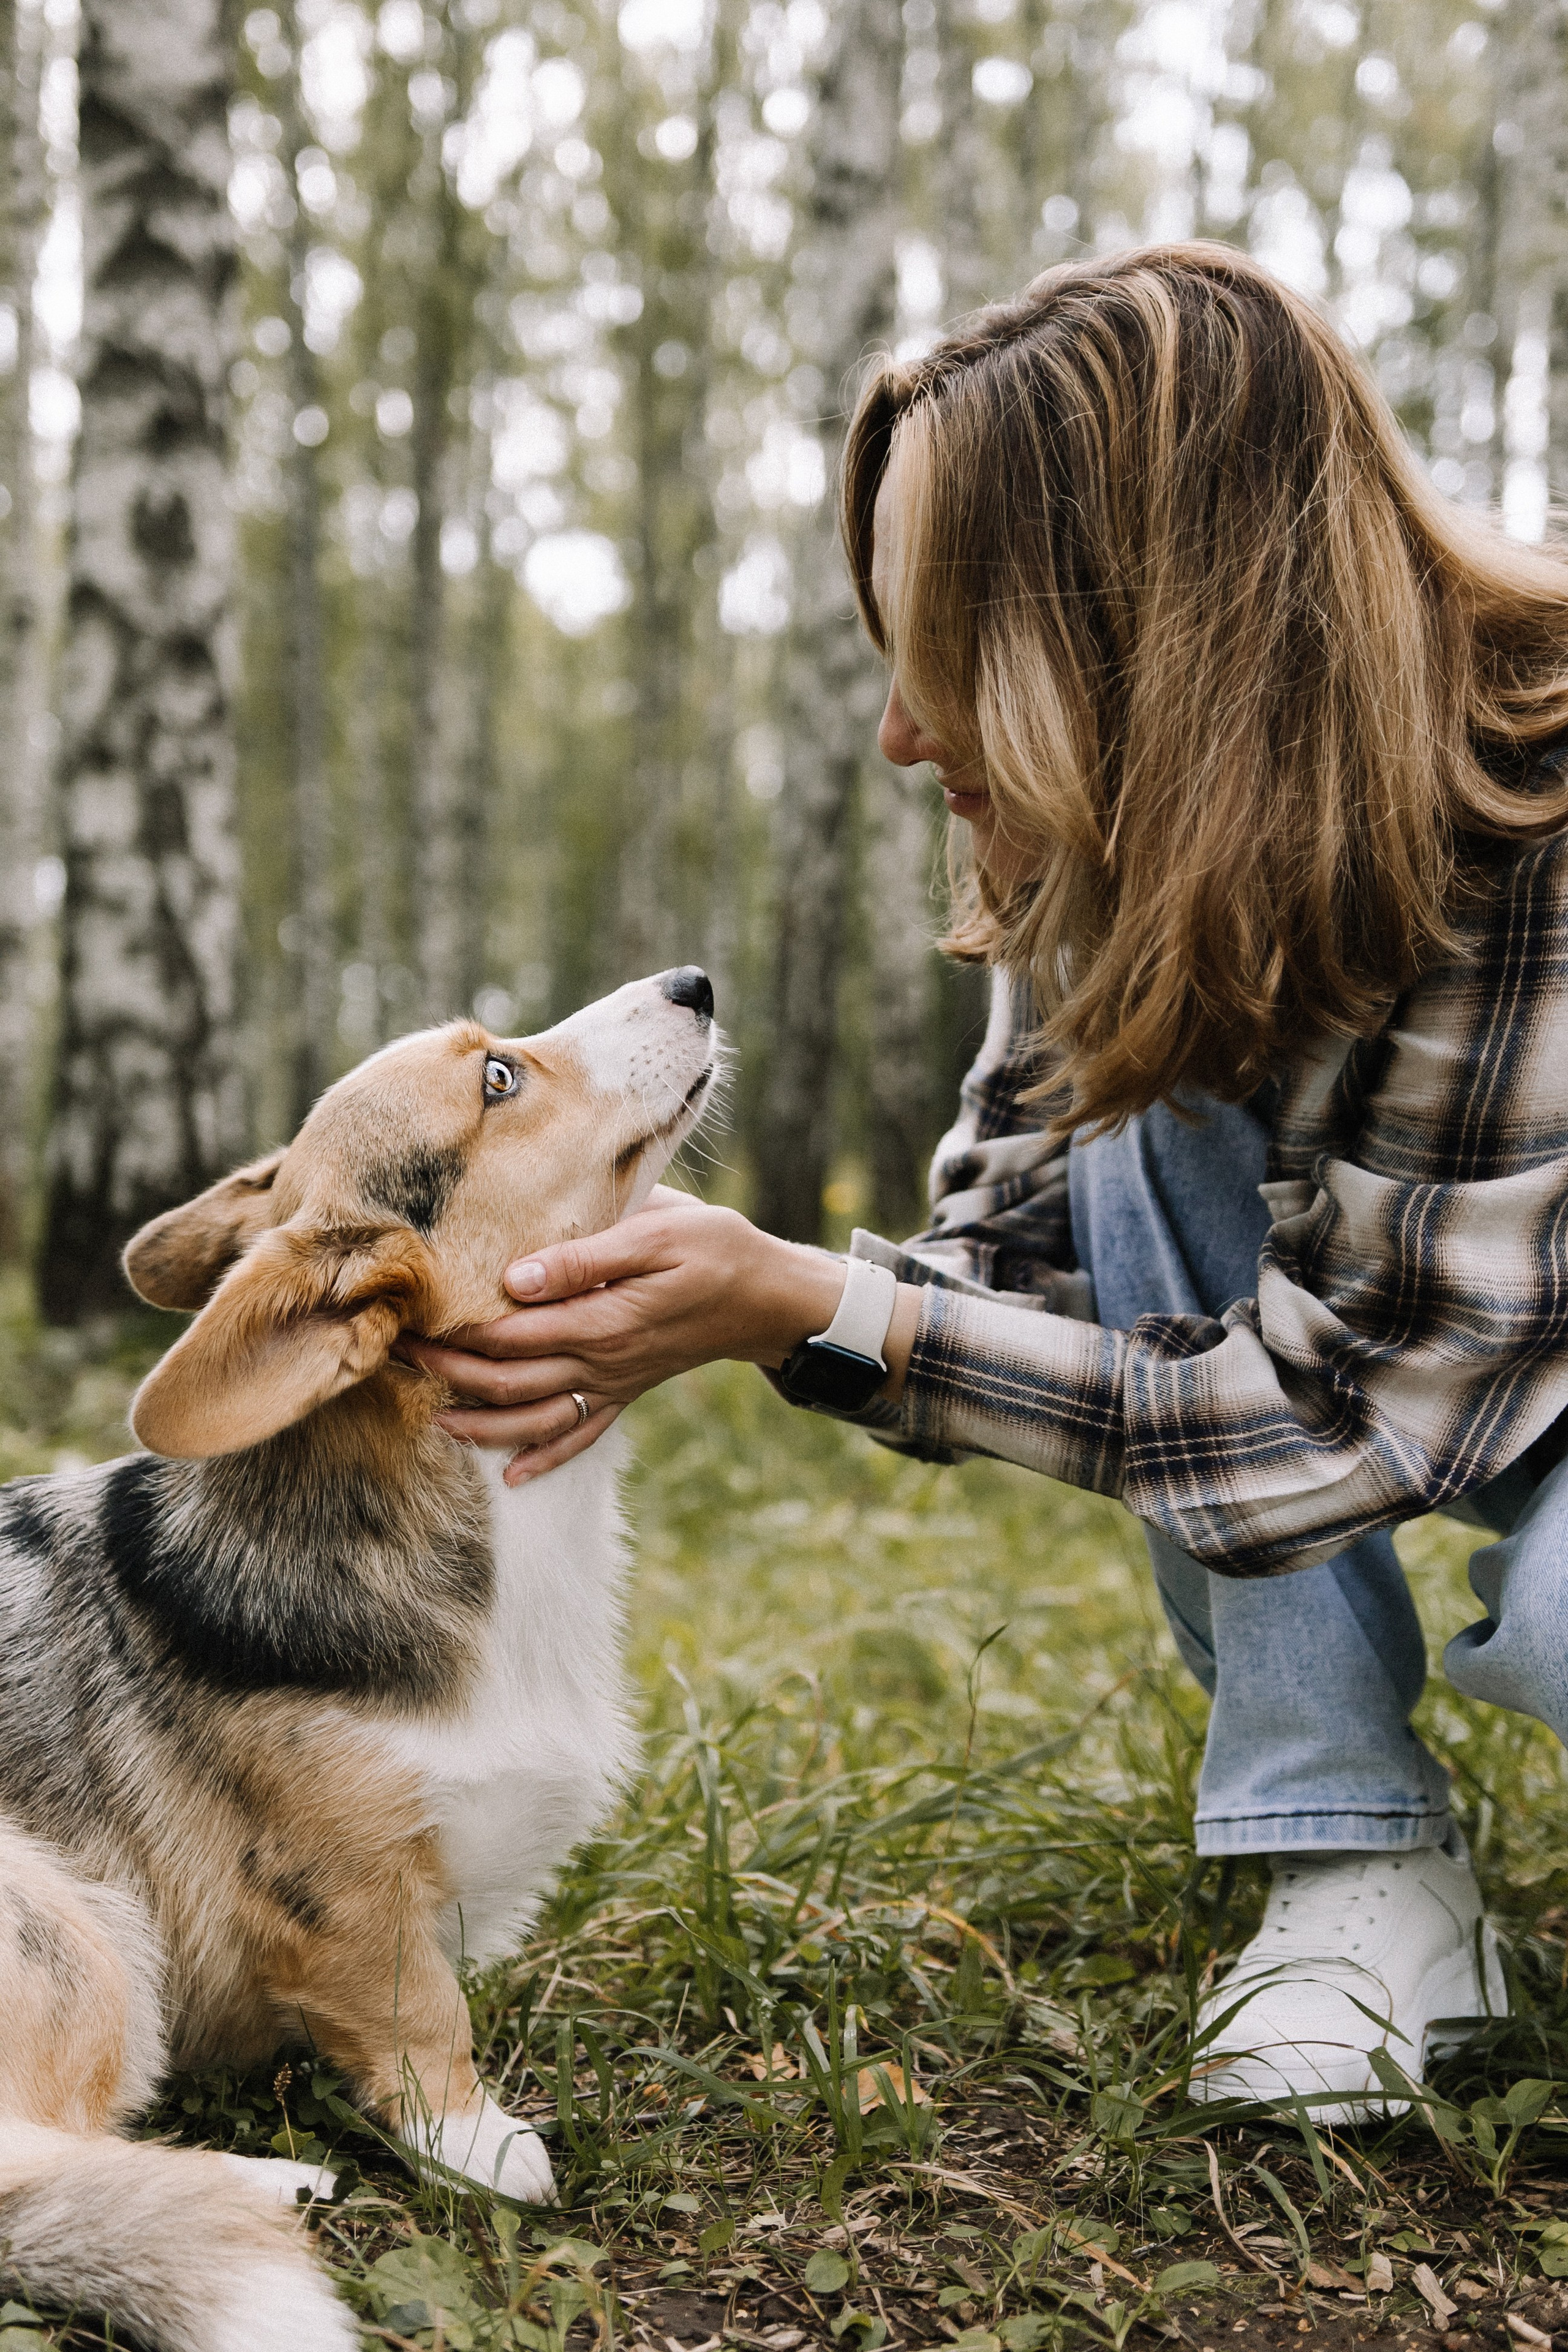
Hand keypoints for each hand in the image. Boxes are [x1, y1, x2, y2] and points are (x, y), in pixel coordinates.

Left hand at [402, 1189, 908, 1484]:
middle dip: (449, 1374)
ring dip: (481, 1422)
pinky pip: (579, 1434)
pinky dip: (543, 1458)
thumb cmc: (713, 1247)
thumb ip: (584, 1256)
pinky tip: (510, 1475)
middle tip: (399, 1357)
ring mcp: (613, 1383)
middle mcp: (601, 1361)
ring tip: (432, 1416)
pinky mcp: (626, 1391)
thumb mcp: (656, 1232)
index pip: (510, 1333)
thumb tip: (514, 1278)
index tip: (411, 1314)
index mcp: (602, 1319)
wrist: (767, 1295)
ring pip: (535, 1417)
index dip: (455, 1331)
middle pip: (509, 1380)